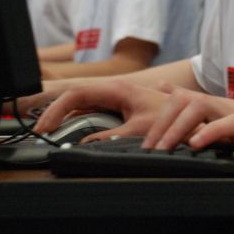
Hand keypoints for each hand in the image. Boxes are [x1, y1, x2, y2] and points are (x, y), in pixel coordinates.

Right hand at [32, 78, 170, 140]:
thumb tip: (83, 145)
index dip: (57, 109)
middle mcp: (114, 90)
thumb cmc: (172, 118)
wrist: (192, 114)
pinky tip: (69, 130)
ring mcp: (115, 98)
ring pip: (82, 103)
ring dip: (65, 115)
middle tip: (41, 130)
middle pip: (75, 97)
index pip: (77, 94)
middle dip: (55, 111)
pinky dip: (78, 119)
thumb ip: (108, 138)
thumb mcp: (137, 131)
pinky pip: (92, 111)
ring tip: (49, 130)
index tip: (45, 126)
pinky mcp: (119, 107)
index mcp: (116, 89)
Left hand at [144, 86, 233, 175]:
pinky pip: (230, 124)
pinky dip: (209, 133)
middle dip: (161, 122)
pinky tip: (196, 146)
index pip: (189, 98)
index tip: (140, 121)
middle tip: (148, 149)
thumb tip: (205, 141)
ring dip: (176, 127)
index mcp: (232, 111)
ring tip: (163, 149)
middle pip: (186, 100)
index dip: (163, 104)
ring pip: (201, 107)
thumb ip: (230, 136)